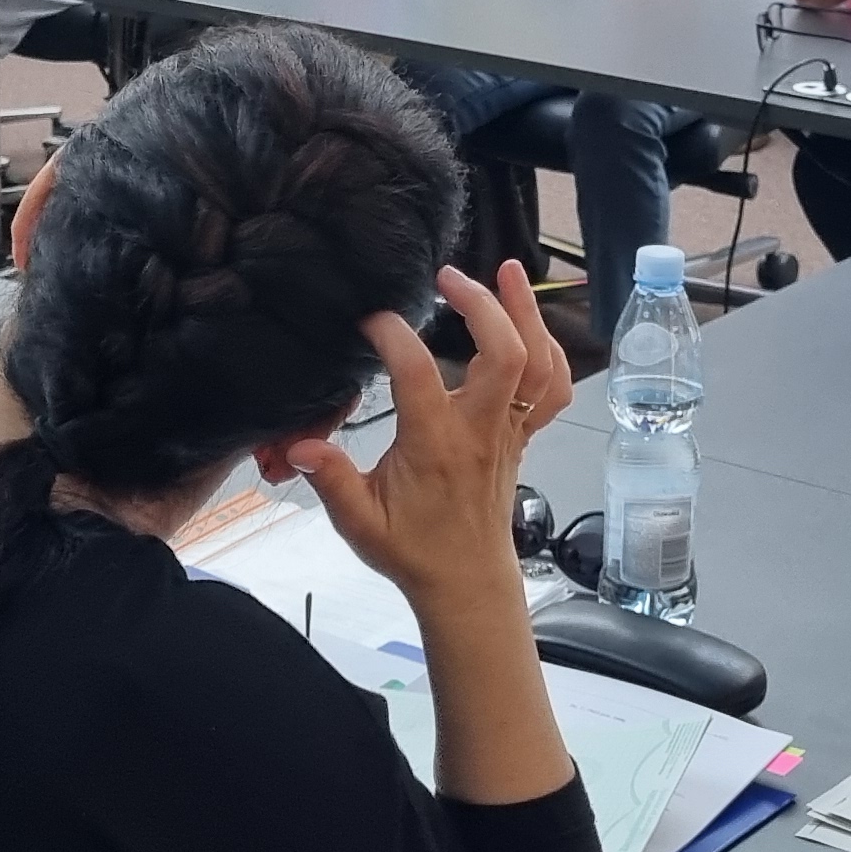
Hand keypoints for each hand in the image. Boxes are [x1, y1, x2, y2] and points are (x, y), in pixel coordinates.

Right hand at [287, 261, 570, 609]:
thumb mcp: (359, 522)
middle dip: (482, 305)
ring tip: (508, 271)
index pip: (417, 373)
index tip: (370, 319)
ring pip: (538, 365)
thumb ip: (330, 480)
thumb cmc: (413, 550)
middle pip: (504, 355)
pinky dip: (550, 352)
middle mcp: (480, 430)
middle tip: (447, 275)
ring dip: (527, 314)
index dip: (393, 335)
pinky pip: (552, 390)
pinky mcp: (523, 435)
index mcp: (436, 444)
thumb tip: (298, 445)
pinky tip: (532, 325)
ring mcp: (509, 431)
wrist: (466, 581)